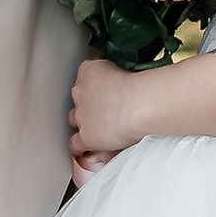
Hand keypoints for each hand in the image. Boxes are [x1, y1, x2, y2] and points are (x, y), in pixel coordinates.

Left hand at [69, 52, 145, 178]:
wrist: (141, 104)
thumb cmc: (141, 86)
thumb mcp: (125, 68)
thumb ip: (115, 74)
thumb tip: (120, 84)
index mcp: (89, 70)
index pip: (85, 75)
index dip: (96, 84)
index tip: (107, 89)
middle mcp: (80, 92)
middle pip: (78, 98)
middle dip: (90, 103)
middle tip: (108, 108)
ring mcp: (81, 115)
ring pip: (74, 119)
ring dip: (85, 123)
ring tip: (100, 127)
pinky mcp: (86, 136)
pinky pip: (75, 144)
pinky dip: (80, 146)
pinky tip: (87, 148)